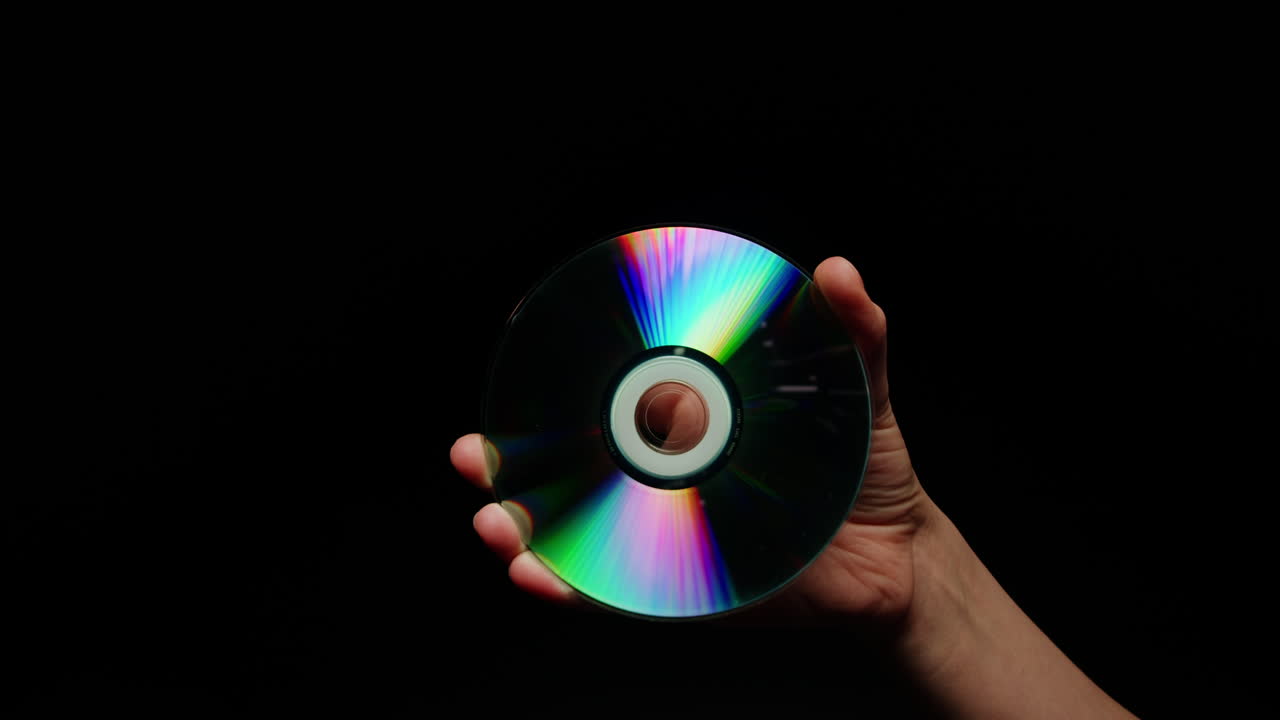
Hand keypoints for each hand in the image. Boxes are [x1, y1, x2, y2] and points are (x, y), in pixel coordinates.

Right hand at [451, 257, 933, 624]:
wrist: (903, 558)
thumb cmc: (869, 470)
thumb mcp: (862, 393)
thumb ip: (855, 335)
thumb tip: (839, 272)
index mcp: (693, 435)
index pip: (612, 413)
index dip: (556, 397)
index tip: (514, 373)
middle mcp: (668, 488)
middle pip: (574, 478)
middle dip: (512, 469)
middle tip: (476, 453)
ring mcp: (671, 543)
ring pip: (581, 540)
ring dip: (526, 534)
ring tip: (496, 521)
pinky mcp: (689, 595)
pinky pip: (622, 597)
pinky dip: (574, 591)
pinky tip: (538, 577)